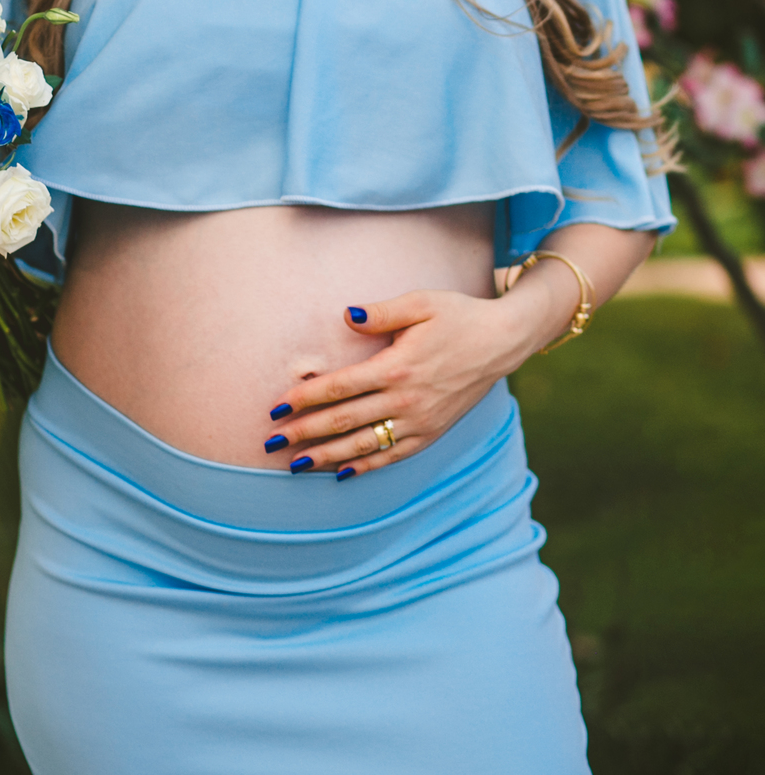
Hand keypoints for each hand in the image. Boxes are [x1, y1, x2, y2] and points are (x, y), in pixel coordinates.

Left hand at [263, 289, 535, 477]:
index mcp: (397, 367)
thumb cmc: (458, 316)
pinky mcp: (432, 434)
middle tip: (272, 442)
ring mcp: (420, 422)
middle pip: (344, 421)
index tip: (277, 407)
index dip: (305, 399)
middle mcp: (406, 400)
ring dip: (327, 456)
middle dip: (304, 433)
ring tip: (296, 465)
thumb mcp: (420, 303)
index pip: (339, 388)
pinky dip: (365, 466)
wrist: (502, 342)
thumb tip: (345, 315)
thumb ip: (380, 312)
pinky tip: (341, 472)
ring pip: (364, 445)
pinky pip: (392, 456)